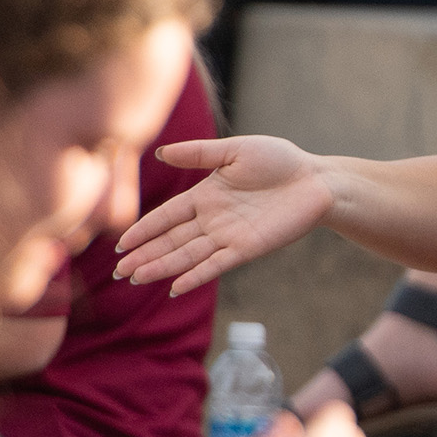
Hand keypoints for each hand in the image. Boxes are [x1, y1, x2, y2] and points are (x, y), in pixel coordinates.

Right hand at [113, 135, 331, 294]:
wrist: (318, 179)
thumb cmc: (281, 161)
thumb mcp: (235, 151)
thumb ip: (199, 153)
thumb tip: (160, 153)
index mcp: (206, 196)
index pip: (166, 216)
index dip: (144, 229)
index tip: (120, 243)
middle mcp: (213, 219)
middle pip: (171, 241)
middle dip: (145, 255)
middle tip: (119, 272)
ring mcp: (229, 236)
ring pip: (188, 255)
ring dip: (162, 267)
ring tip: (136, 279)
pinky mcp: (248, 248)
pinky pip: (217, 264)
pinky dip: (196, 275)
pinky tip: (175, 286)